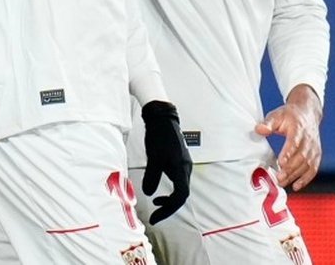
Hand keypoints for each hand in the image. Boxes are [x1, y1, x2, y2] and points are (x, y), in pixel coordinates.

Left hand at [141, 100, 191, 223]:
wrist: (162, 119)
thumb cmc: (158, 136)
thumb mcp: (153, 158)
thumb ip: (151, 176)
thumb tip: (148, 193)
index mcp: (182, 169)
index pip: (180, 196)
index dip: (168, 209)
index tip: (156, 216)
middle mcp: (186, 168)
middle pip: (182, 195)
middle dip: (169, 207)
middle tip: (155, 215)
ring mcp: (183, 165)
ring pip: (180, 188)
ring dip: (169, 199)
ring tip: (156, 204)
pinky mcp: (179, 161)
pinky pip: (177, 181)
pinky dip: (169, 189)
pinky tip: (158, 191)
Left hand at [254, 86, 322, 191]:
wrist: (307, 113)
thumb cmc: (290, 115)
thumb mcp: (277, 115)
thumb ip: (268, 123)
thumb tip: (259, 129)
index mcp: (299, 128)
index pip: (294, 142)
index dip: (288, 153)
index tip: (280, 162)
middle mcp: (309, 139)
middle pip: (301, 156)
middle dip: (290, 169)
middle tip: (279, 177)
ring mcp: (314, 148)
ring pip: (307, 165)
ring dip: (296, 175)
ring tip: (283, 183)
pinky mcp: (316, 155)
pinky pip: (313, 169)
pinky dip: (306, 179)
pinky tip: (296, 186)